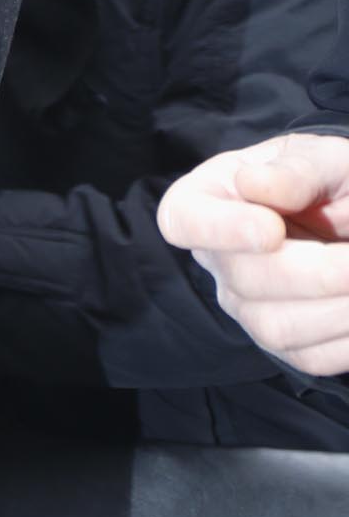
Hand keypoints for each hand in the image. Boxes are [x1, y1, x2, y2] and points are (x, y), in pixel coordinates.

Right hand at [157, 135, 348, 375]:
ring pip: (277, 327)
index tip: (272, 230)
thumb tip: (256, 185)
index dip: (221, 230)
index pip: (184, 220)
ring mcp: (247, 308)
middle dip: (315, 272)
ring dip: (339, 309)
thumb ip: (296, 170)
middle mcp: (217, 261)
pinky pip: (312, 357)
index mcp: (207, 200)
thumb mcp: (320, 158)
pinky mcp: (287, 345)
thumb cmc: (326, 178)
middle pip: (244, 280)